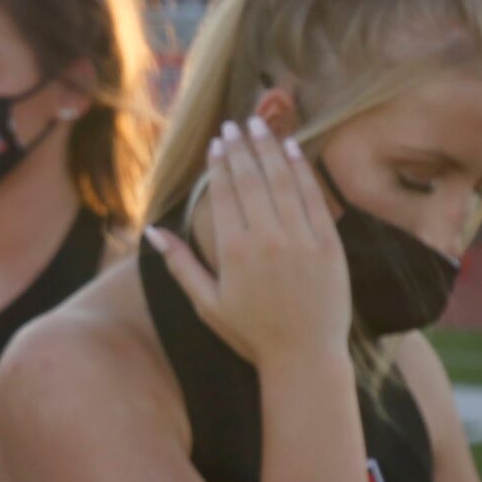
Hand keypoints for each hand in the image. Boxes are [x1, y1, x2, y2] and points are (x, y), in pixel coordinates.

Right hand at [144, 117, 350, 373]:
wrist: (305, 357)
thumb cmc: (251, 334)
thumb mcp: (207, 303)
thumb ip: (180, 264)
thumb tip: (153, 231)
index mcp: (233, 252)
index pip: (225, 194)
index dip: (220, 164)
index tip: (217, 142)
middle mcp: (267, 239)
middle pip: (252, 180)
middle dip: (242, 148)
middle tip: (235, 124)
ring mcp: (301, 239)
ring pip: (282, 182)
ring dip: (269, 149)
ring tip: (260, 125)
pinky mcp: (328, 244)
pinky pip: (313, 198)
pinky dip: (302, 171)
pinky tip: (292, 149)